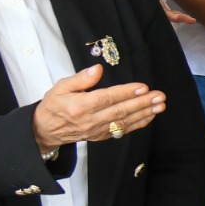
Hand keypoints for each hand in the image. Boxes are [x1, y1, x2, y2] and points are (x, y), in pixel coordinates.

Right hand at [31, 63, 165, 148]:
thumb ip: (80, 79)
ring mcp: (97, 130)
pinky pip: (121, 131)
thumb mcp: (60, 87)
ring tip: (159, 106)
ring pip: (124, 122)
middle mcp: (90, 120)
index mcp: (80, 106)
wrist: (45, 130)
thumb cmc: (54, 105)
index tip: (143, 87)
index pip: (107, 98)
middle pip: (120, 111)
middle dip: (142, 103)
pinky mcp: (101, 136)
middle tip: (159, 96)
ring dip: (144, 114)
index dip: (126, 93)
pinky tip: (149, 116)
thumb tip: (97, 69)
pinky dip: (137, 124)